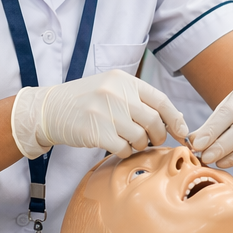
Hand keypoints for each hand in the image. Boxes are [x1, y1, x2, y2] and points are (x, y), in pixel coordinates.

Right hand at [11, 70, 188, 158]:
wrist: (50, 109)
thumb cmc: (85, 101)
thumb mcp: (111, 88)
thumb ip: (138, 99)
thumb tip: (174, 118)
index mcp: (123, 80)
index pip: (160, 100)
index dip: (175, 118)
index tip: (181, 131)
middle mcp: (115, 93)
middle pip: (153, 121)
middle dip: (158, 135)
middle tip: (153, 141)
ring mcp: (105, 112)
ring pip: (139, 137)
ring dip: (140, 145)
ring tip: (130, 142)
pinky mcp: (96, 131)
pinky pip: (123, 148)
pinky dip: (124, 152)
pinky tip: (117, 147)